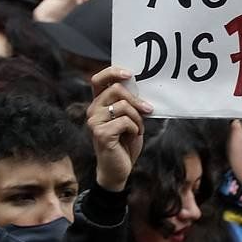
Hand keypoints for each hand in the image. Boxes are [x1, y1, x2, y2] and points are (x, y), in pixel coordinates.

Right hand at [87, 67, 150, 191]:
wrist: (118, 169)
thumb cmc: (125, 142)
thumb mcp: (130, 119)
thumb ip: (129, 103)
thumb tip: (142, 85)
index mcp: (99, 104)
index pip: (98, 79)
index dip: (112, 72)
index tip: (130, 74)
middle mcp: (93, 110)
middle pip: (116, 90)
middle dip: (137, 100)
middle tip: (147, 110)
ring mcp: (94, 122)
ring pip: (124, 106)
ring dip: (138, 118)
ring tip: (137, 129)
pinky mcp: (101, 134)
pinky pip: (126, 121)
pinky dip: (136, 128)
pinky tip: (132, 137)